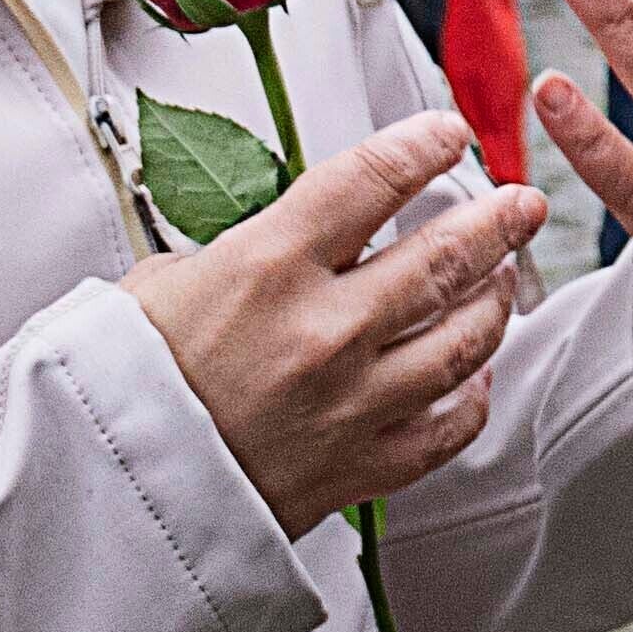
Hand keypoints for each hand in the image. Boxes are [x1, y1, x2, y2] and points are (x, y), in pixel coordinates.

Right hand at [129, 111, 539, 534]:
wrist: (110, 497)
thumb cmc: (119, 389)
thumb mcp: (157, 286)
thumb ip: (235, 254)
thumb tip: (278, 241)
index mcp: (266, 266)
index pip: (372, 180)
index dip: (423, 146)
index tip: (448, 134)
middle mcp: (323, 329)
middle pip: (444, 256)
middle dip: (498, 219)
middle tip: (522, 202)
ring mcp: (350, 403)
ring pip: (462, 341)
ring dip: (495, 301)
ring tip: (505, 278)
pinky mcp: (359, 468)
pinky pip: (446, 428)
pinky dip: (472, 397)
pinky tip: (476, 375)